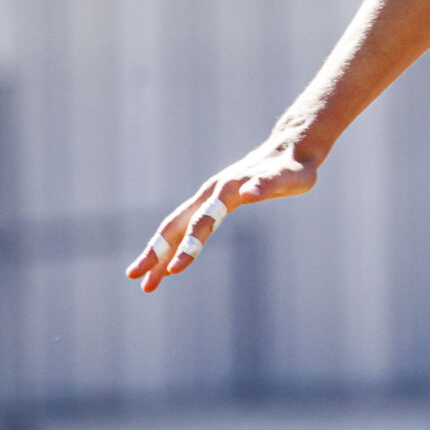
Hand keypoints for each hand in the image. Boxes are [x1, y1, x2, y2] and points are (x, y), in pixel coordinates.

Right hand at [124, 139, 317, 292]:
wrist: (291, 147)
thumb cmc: (295, 167)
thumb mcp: (288, 177)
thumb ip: (268, 184)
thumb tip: (250, 192)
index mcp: (226, 190)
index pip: (202, 222)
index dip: (189, 246)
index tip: (175, 270)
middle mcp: (211, 194)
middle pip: (175, 225)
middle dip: (155, 253)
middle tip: (135, 278)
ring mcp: (210, 197)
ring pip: (177, 227)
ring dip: (160, 254)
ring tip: (146, 283)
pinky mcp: (215, 202)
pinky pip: (189, 226)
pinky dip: (177, 246)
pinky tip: (170, 264)